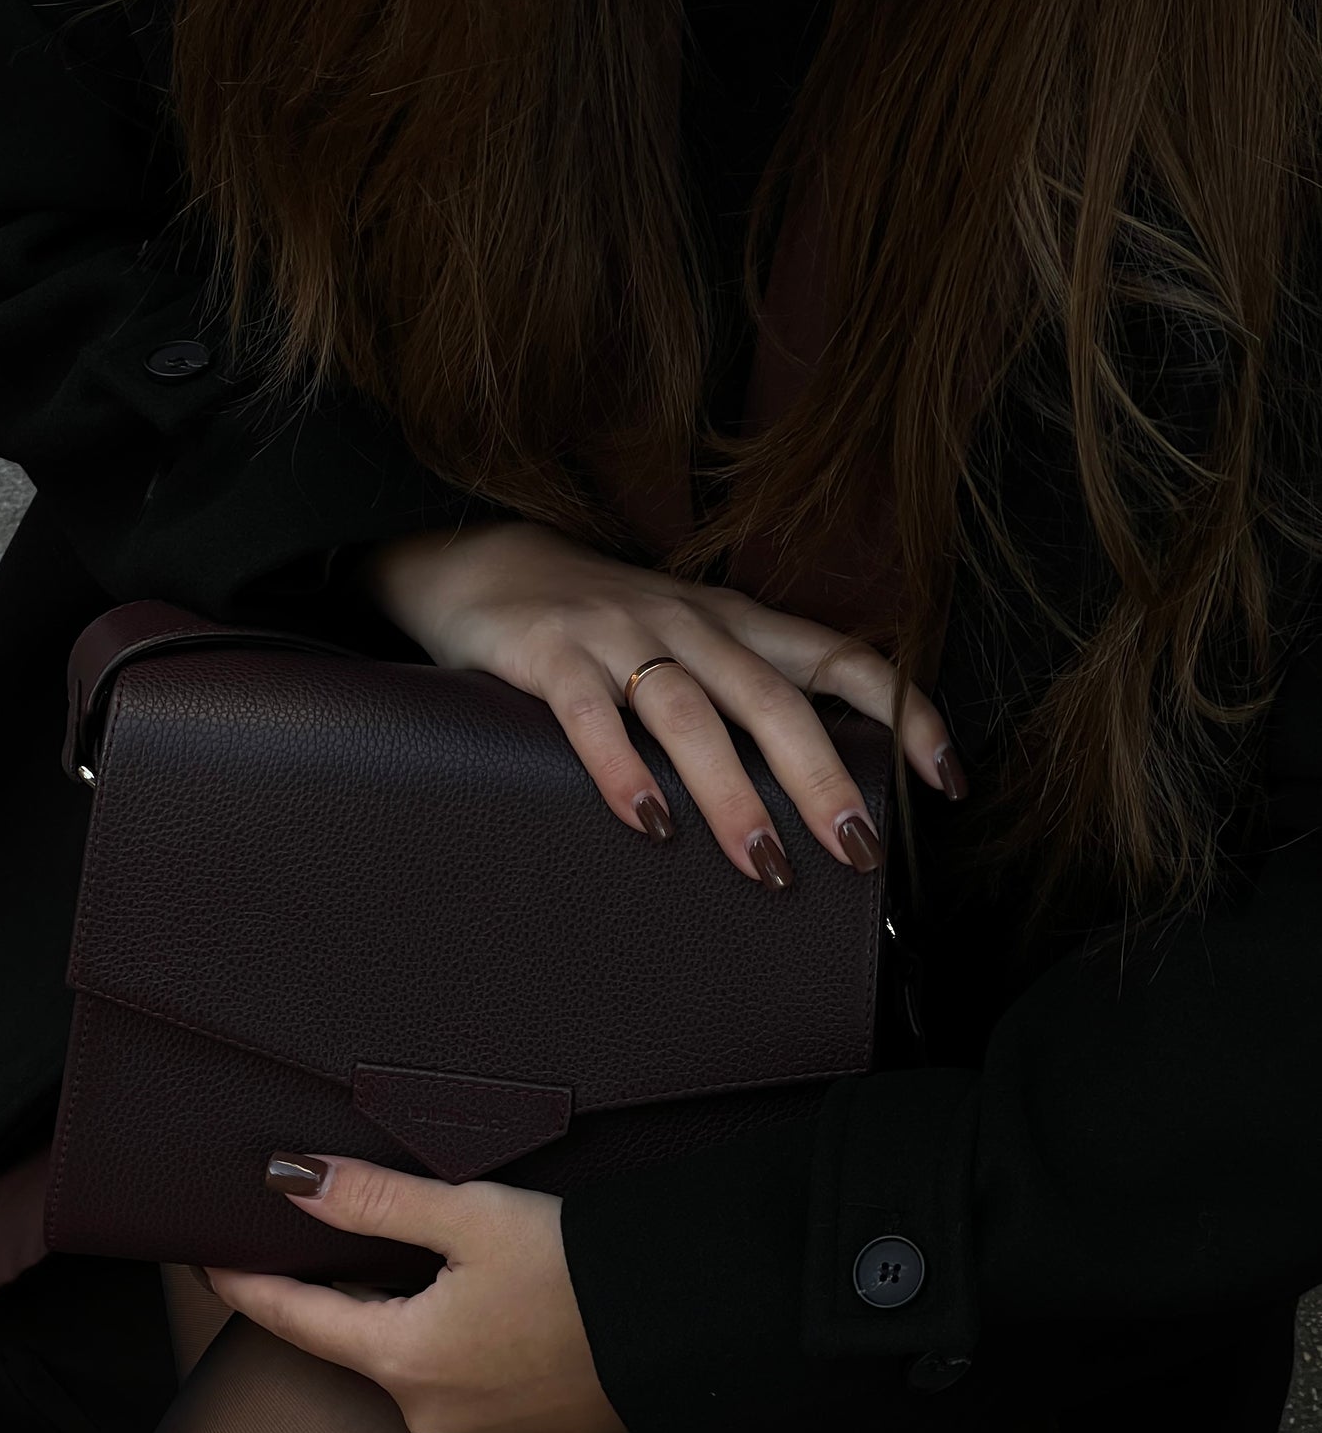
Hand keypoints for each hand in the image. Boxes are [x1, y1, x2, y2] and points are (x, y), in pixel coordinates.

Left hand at [204, 1154, 627, 1432]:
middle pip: (355, 1337)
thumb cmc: (579, 1274)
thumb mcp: (472, 1217)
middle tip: (339, 1231)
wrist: (683, 1338)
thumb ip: (376, 1200)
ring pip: (408, 1360)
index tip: (209, 1255)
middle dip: (344, 1288)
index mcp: (401, 1359)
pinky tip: (487, 1305)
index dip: (246, 1281)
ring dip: (406, 1313)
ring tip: (433, 1259)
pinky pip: (454, 1382)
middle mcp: (424, 1413)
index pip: (293, 1318)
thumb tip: (293, 1181)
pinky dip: (450, 1341)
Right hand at [344, 518, 966, 886]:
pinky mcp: (551, 653)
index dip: (903, 713)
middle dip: (823, 779)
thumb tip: (824, 790)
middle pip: (773, 699)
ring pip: (692, 714)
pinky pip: (593, 716)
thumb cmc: (606, 626)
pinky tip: (650, 825)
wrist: (486, 567)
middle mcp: (691, 623)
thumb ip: (748, 698)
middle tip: (857, 850)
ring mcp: (620, 634)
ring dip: (734, 794)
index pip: (841, 658)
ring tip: (766, 865)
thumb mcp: (692, 645)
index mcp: (738, 624)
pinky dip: (624, 773)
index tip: (946, 779)